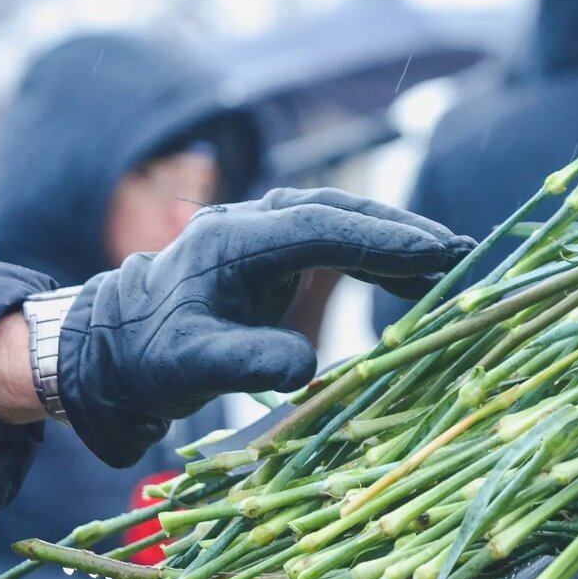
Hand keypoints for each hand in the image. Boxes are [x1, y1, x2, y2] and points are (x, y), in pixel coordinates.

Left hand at [57, 188, 475, 466]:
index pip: (317, 226)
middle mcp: (252, 224)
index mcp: (231, 240)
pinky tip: (413, 282)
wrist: (117, 349)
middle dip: (400, 229)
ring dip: (395, 241)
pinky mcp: (276, 253)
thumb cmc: (150, 358)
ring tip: (451, 266)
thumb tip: (305, 365)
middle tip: (460, 252)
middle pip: (339, 211)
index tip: (432, 252)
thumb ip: (242, 362)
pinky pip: (336, 244)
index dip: (377, 237)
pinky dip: (377, 258)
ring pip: (342, 222)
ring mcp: (265, 234)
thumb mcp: (189, 367)